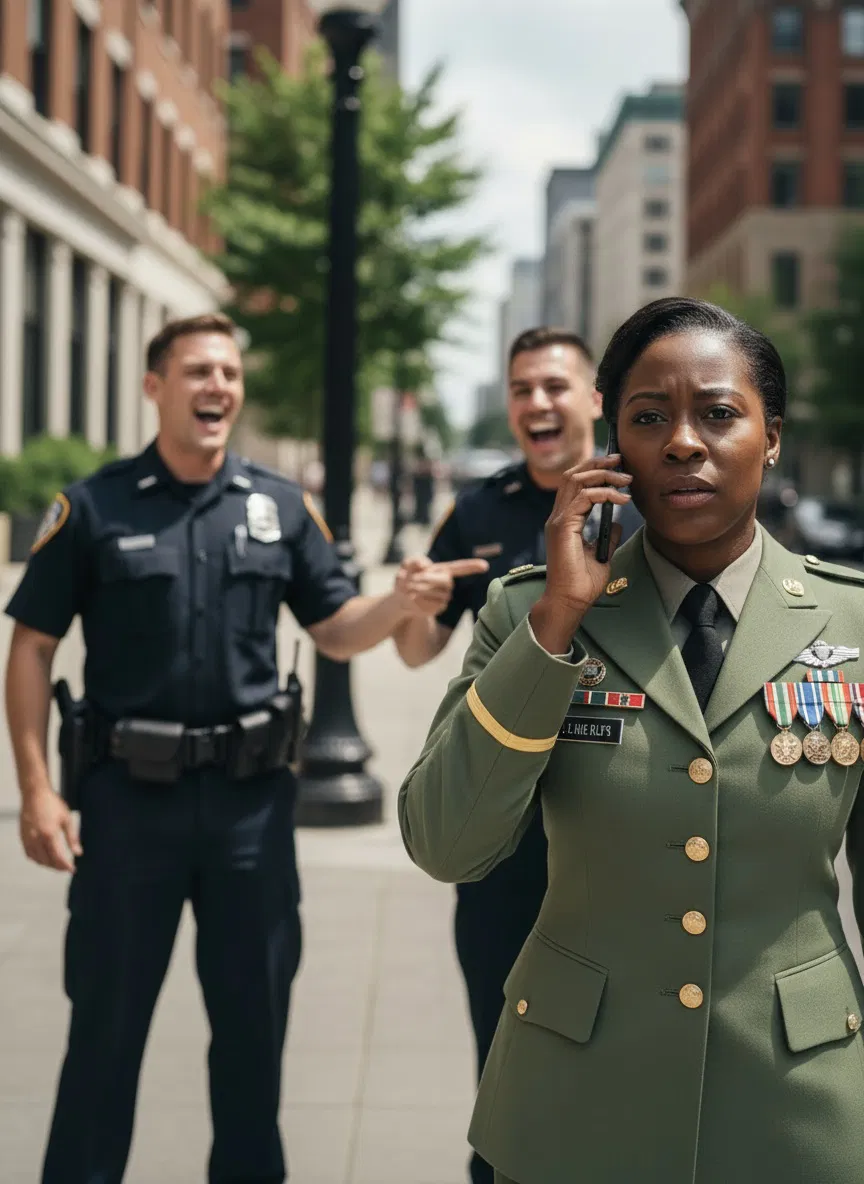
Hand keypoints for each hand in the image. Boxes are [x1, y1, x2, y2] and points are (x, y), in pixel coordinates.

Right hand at [19, 787, 80, 872]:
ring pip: (37, 860)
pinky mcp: (23, 837)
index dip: (65, 866)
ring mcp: (28, 838)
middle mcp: (37, 839)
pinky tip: (44, 857)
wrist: (35, 794)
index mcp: (49, 834)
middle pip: (47, 861)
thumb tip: (78, 853)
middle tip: (66, 867)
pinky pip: (29, 854)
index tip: (73, 870)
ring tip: (57, 864)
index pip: (58, 858)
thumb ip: (72, 838)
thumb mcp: (67, 819)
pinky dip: (37, 859)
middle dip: (57, 867)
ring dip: (47, 864)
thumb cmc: (52, 804)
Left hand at [395, 555, 489, 618]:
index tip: (485, 566)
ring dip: (422, 590)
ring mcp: (444, 597)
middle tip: (412, 579)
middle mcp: (446, 583)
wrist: (400, 597)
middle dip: (428, 580)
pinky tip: (413, 599)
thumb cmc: (406, 578)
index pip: (461, 567)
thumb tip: (425, 565)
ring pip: (440, 594)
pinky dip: (421, 601)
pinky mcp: (439, 608)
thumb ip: (414, 561)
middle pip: (446, 581)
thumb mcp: (406, 566)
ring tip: (409, 588)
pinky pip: (435, 605)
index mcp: (442, 570)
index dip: (472, 566)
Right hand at [530, 455, 632, 651]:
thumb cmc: (582, 583)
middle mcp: (558, 517)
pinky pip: (584, 498)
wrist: (570, 601)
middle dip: (598, 463)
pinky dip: (605, 493)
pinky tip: (622, 499)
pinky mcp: (563, 527)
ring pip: (577, 481)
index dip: (595, 470)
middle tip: (621, 460)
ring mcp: (558, 521)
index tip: (617, 467)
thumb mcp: (601, 554)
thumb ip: (607, 536)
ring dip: (604, 474)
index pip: (575, 484)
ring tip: (626, 478)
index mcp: (565, 521)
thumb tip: (617, 522)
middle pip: (574, 475)